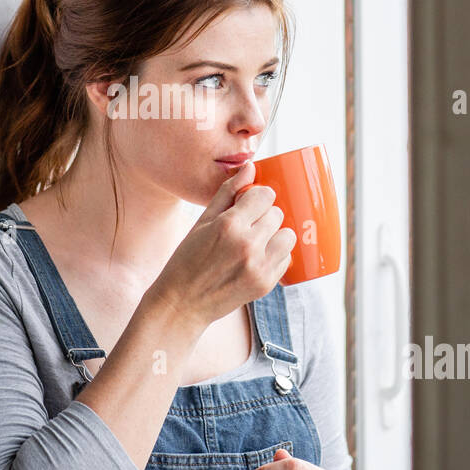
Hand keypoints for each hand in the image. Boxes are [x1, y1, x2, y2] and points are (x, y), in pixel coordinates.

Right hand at [147, 162, 295, 327]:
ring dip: (275, 235)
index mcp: (228, 225)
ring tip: (256, 242)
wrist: (182, 303)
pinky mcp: (266, 284)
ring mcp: (259, 266)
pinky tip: (257, 258)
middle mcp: (247, 245)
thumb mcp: (202, 221)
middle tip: (248, 226)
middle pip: (277, 214)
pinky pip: (286, 259)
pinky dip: (275, 256)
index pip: (264, 195)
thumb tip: (250, 166)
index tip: (249, 204)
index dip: (257, 197)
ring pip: (287, 236)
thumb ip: (227, 192)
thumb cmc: (187, 259)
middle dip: (264, 216)